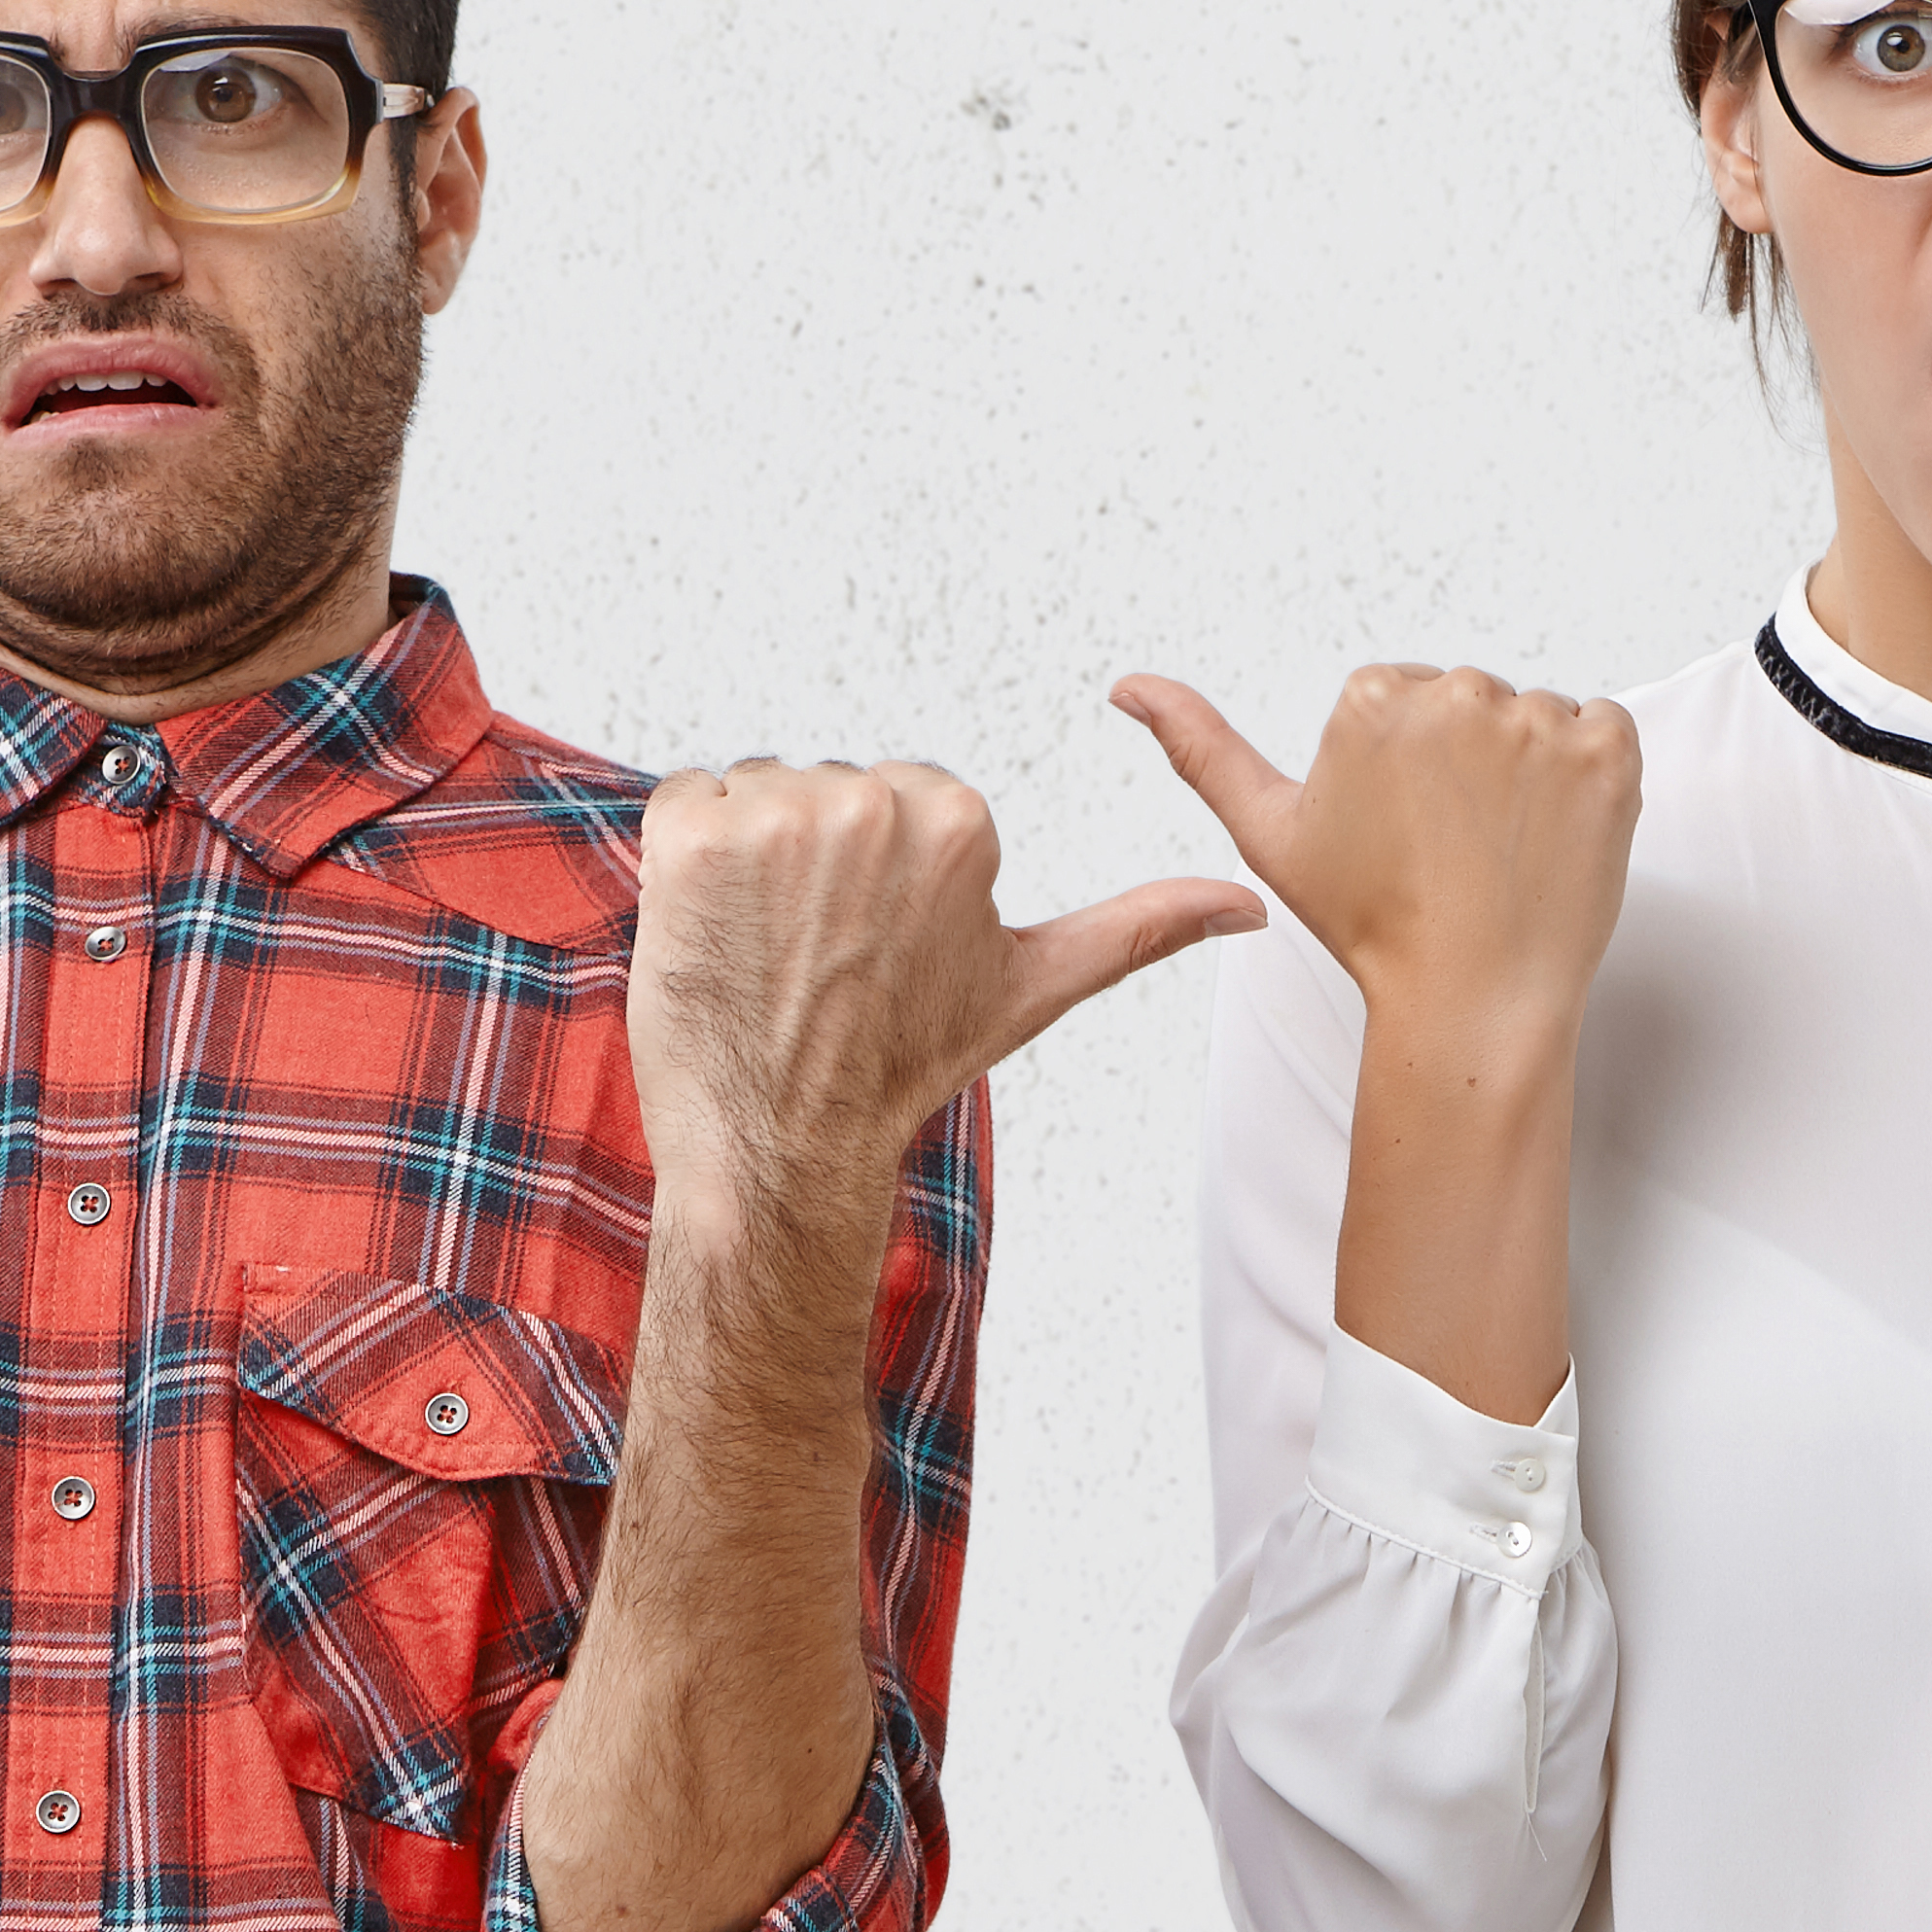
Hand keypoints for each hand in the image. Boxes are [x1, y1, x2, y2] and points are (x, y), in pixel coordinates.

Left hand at [623, 755, 1256, 1214]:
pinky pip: (681, 801)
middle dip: (809, 863)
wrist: (788, 1144)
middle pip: (820, 788)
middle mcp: (872, 803)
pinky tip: (715, 932)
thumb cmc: (901, 1068)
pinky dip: (682, 863)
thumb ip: (1141, 928)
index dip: (873, 876)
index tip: (874, 947)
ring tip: (768, 951)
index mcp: (956, 819)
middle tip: (818, 958)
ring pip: (752, 793)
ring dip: (745, 862)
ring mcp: (776, 818)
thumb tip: (1250, 907)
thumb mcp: (1033, 987)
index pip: (890, 798)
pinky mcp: (691, 836)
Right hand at [1108, 663, 1634, 1048]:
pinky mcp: (1607, 752)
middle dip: (1471, 766)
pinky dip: (1591, 783)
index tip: (1407, 833)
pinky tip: (1553, 839)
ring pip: (1540, 722)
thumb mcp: (1270, 833)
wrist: (1470, 1000)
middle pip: (1475, 704)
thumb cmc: (1369, 924)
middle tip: (1455, 851)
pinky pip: (1606, 734)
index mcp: (1372, 696)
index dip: (1409, 772)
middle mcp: (1456, 692)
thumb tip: (1127, 686)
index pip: (1406, 700)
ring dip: (1532, 776)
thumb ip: (1201, 747)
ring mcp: (1539, 721)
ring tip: (1503, 852)